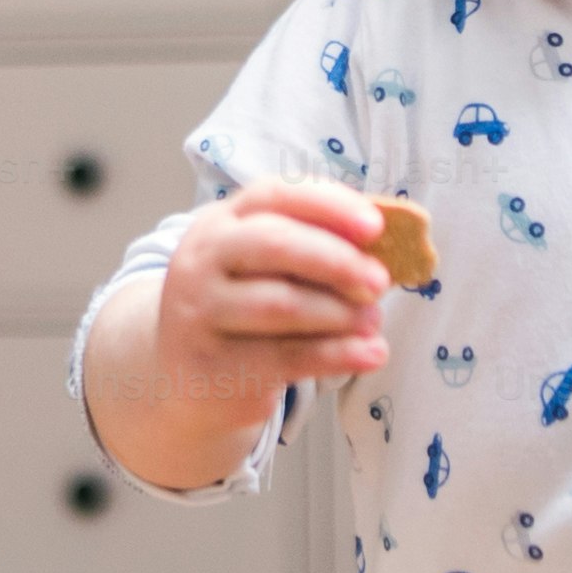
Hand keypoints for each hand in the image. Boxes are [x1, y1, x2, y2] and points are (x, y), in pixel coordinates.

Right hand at [149, 178, 390, 426]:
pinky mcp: (217, 364)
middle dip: (338, 259)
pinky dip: (340, 355)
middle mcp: (203, 260)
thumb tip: (390, 246)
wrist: (182, 377)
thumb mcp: (262, 267)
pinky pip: (288, 356)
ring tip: (374, 321)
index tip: (375, 226)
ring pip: (282, 303)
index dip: (329, 205)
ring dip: (341, 312)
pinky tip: (372, 354)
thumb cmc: (242, 308)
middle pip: (275, 244)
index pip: (274, 194)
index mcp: (221, 223)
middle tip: (380, 282)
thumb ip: (313, 248)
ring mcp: (203, 313)